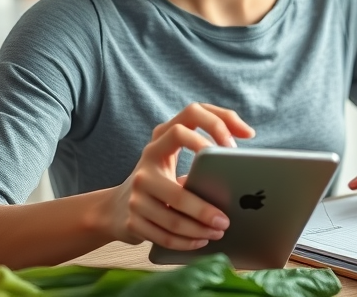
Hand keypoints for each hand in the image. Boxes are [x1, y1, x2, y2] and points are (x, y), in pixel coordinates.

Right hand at [102, 103, 254, 249]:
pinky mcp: (132, 220)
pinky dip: (186, 242)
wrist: (116, 208)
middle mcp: (146, 161)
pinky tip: (202, 240)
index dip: (216, 124)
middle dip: (206, 208)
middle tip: (227, 217)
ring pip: (173, 217)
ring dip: (200, 229)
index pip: (190, 115)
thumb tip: (240, 175)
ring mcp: (136, 193)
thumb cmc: (159, 180)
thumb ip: (197, 159)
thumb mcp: (172, 161)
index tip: (234, 145)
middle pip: (179, 191)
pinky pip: (164, 235)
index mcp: (161, 140)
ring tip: (220, 230)